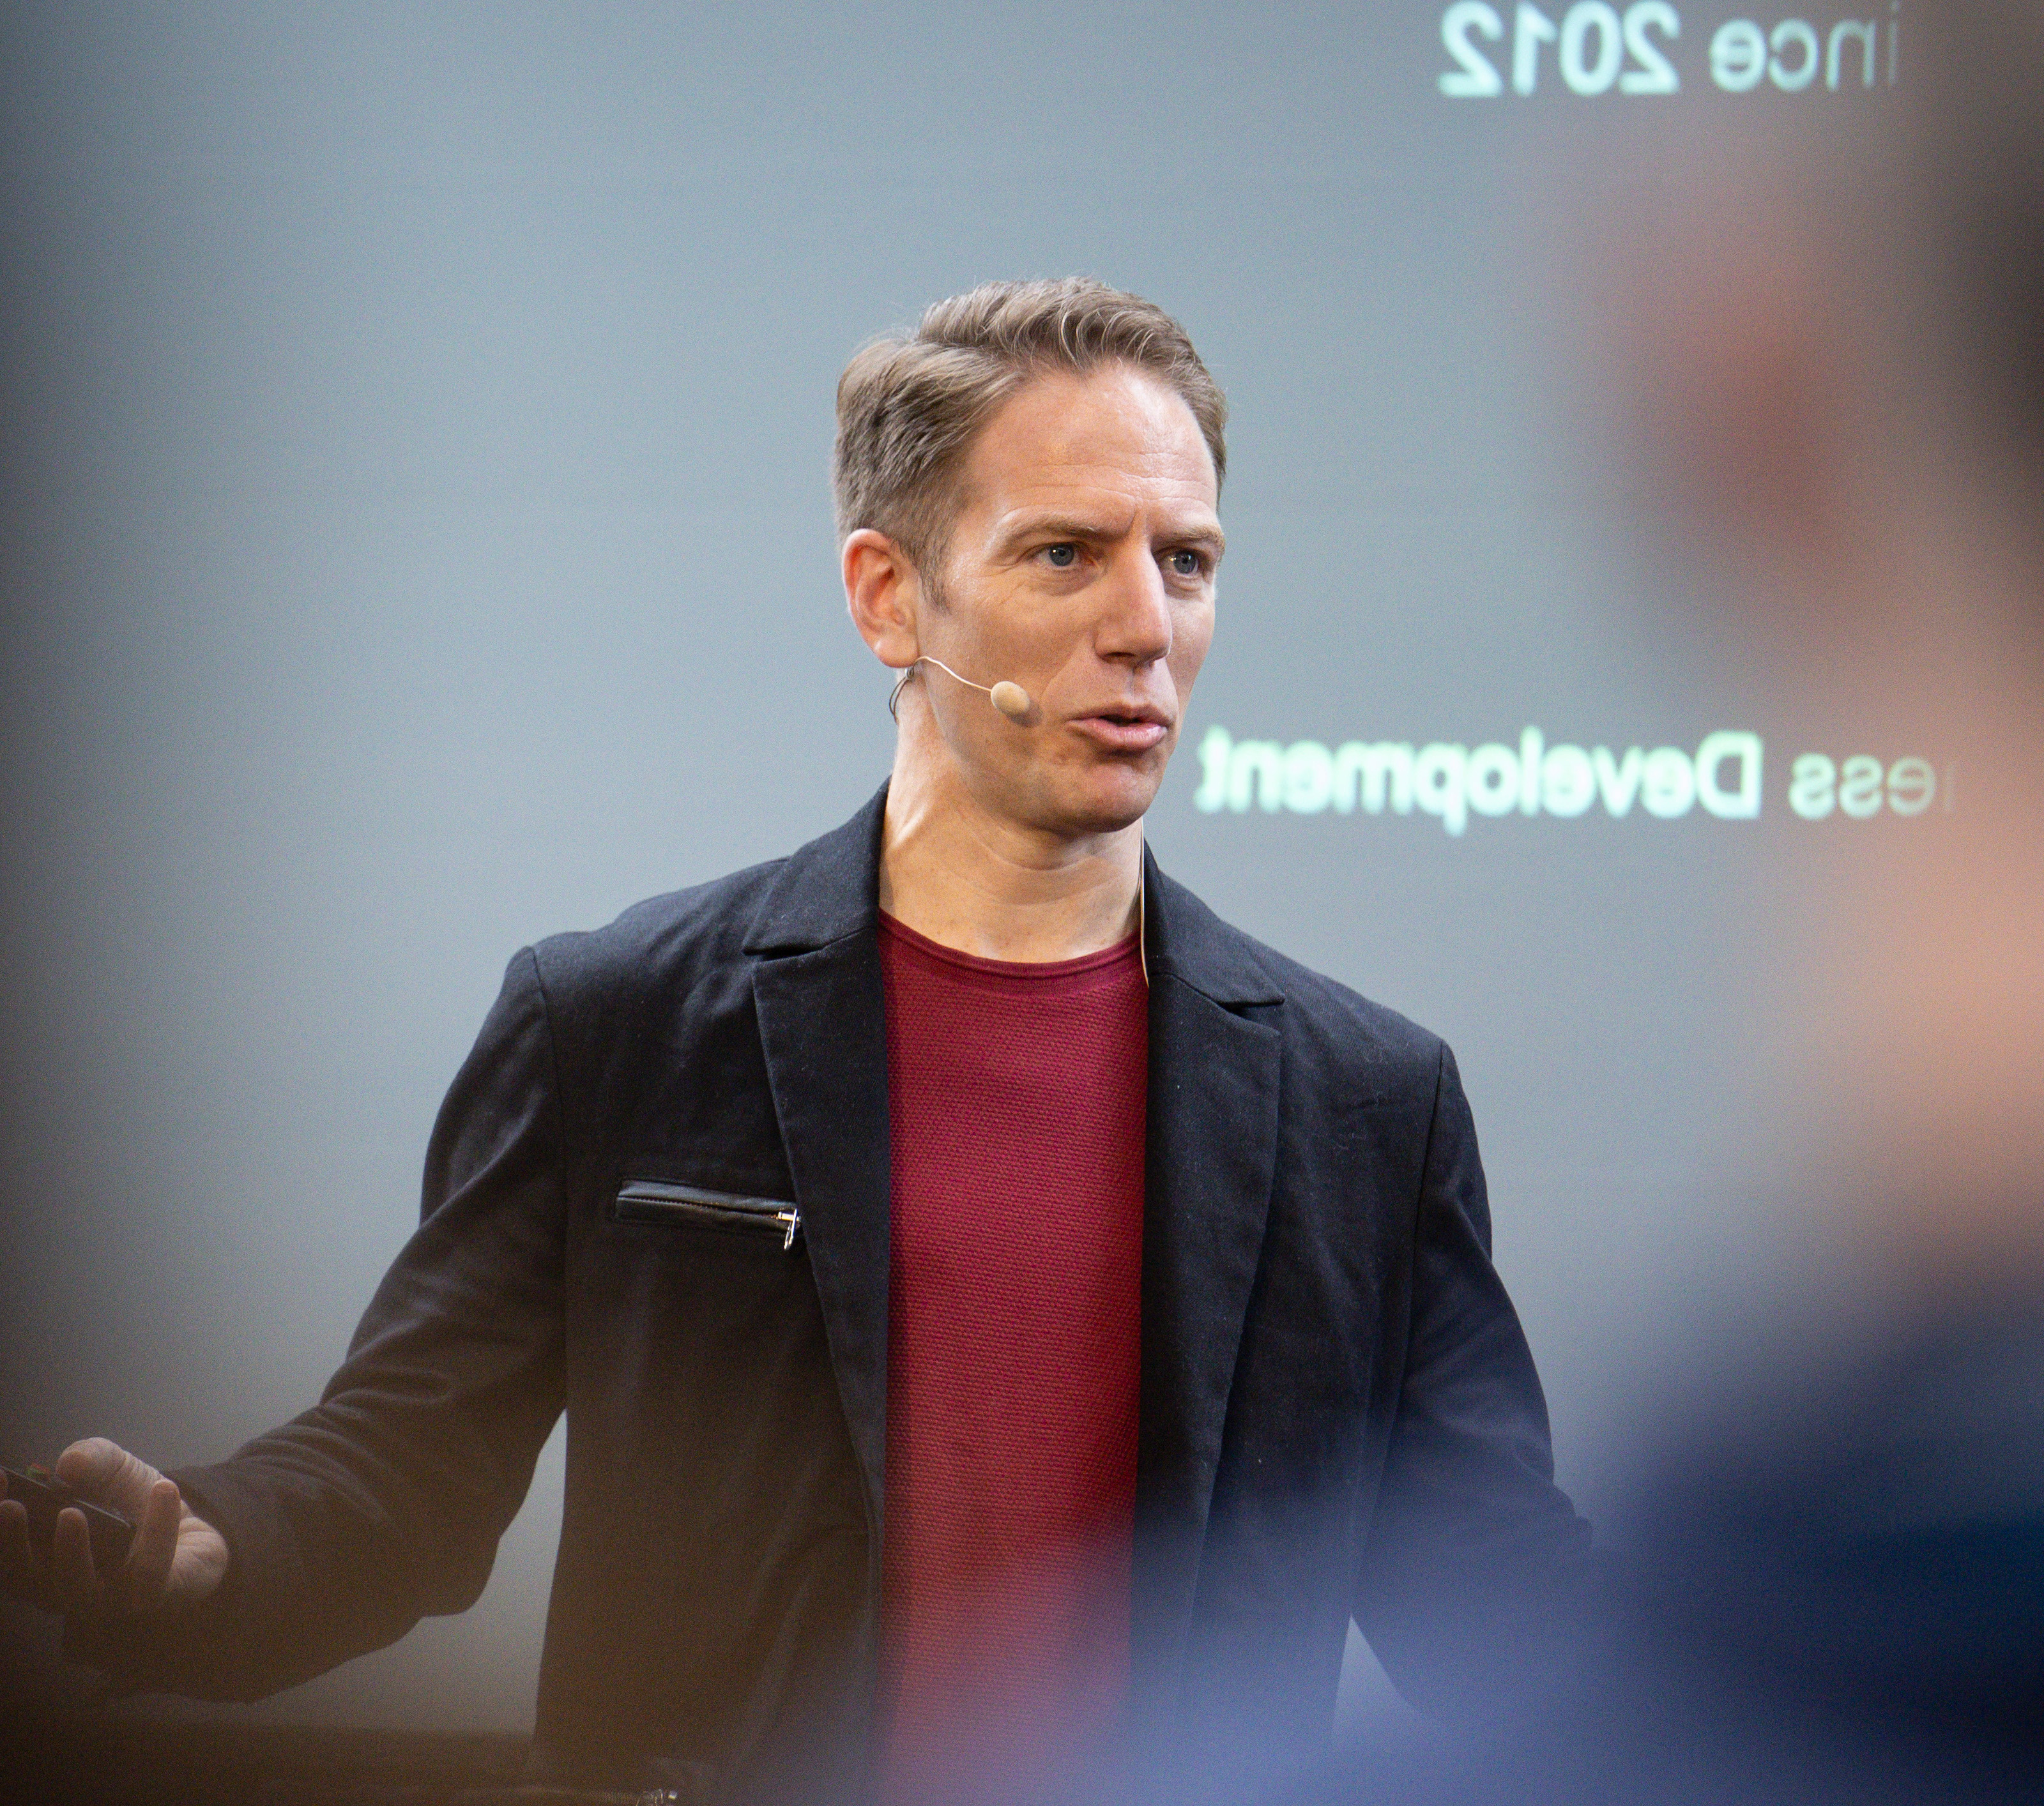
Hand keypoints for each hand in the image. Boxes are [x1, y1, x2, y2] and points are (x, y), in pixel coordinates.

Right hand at [0, 1438, 227, 1615]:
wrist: (191, 1530)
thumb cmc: (134, 1503)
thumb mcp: (112, 1468)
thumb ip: (91, 1458)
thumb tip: (68, 1463)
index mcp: (42, 1557)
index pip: (6, 1552)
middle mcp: (63, 1585)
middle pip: (27, 1577)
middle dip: (13, 1544)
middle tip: (12, 1507)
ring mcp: (105, 1598)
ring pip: (78, 1587)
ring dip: (71, 1552)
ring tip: (71, 1513)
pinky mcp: (150, 1596)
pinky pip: (150, 1570)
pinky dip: (157, 1529)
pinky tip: (163, 1488)